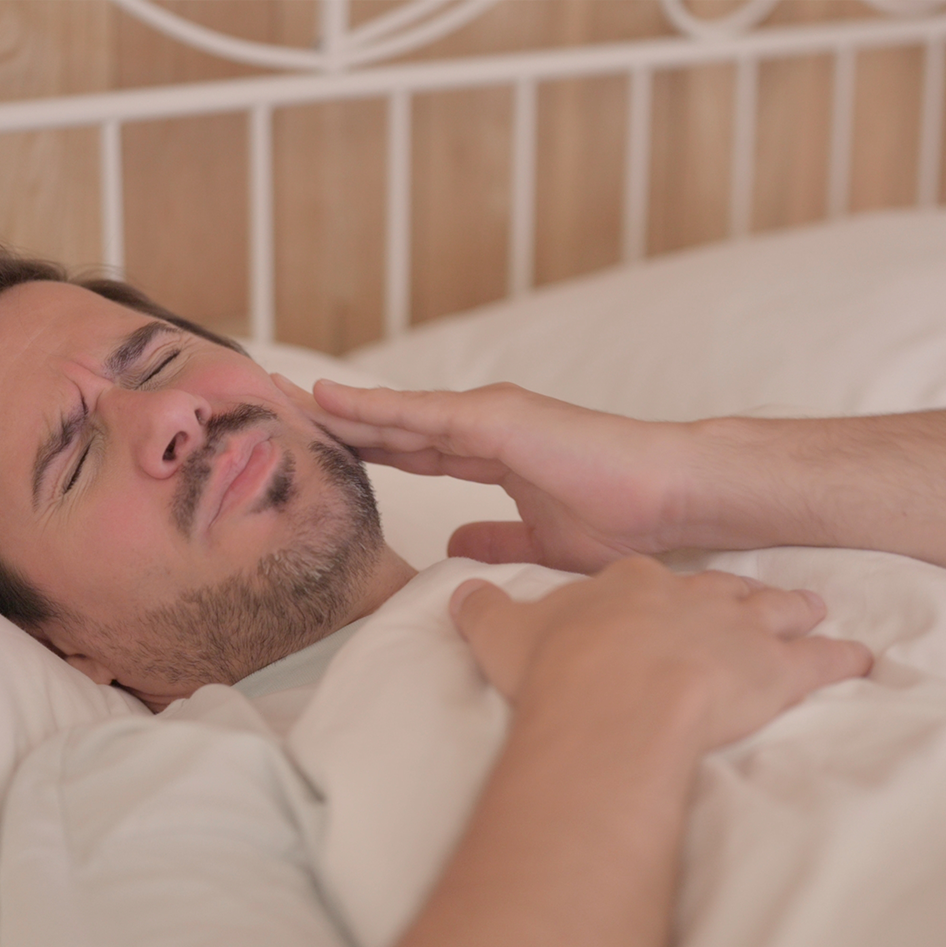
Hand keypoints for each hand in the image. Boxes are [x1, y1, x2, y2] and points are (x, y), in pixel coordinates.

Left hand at [277, 376, 690, 572]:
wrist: (671, 496)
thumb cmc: (622, 517)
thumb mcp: (539, 538)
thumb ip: (496, 535)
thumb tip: (457, 547)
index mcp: (490, 453)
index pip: (408, 448)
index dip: (360, 446)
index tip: (313, 448)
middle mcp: (482, 425)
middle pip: (389, 423)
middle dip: (333, 420)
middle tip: (274, 412)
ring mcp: (489, 415)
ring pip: (395, 412)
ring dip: (336, 407)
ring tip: (279, 398)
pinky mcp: (498, 418)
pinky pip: (422, 414)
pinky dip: (373, 407)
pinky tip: (330, 403)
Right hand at [449, 557, 870, 752]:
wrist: (618, 702)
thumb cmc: (561, 671)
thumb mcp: (503, 633)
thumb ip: (483, 610)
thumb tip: (459, 593)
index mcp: (626, 583)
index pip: (639, 577)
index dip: (644, 587)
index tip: (646, 590)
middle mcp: (688, 595)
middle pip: (716, 586)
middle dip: (733, 591)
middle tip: (749, 593)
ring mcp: (737, 628)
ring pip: (775, 610)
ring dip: (795, 611)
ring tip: (814, 607)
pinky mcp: (777, 671)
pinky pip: (822, 660)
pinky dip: (842, 658)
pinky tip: (862, 657)